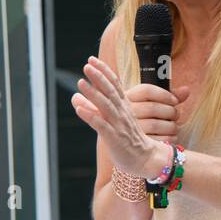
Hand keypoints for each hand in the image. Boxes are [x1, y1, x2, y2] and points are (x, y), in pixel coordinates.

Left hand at [70, 56, 169, 178]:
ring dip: (93, 94)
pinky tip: (80, 109)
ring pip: (106, 106)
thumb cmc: (129, 139)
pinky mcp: (115, 138)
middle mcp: (122, 113)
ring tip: (81, 82)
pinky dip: (91, 117)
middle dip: (98, 77)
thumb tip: (74, 97)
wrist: (146, 159)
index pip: (114, 85)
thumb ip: (94, 107)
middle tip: (87, 65)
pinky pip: (102, 126)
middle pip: (110, 92)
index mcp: (124, 107)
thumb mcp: (113, 120)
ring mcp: (119, 125)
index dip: (104, 72)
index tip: (92, 59)